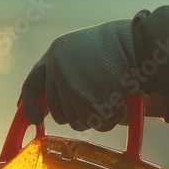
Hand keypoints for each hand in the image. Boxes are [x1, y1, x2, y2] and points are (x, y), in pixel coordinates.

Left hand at [20, 19, 136, 131]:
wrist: (139, 45)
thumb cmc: (120, 48)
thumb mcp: (84, 52)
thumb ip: (66, 71)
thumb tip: (52, 103)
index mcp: (55, 54)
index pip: (32, 84)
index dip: (30, 104)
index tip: (34, 118)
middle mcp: (57, 70)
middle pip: (56, 110)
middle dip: (74, 115)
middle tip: (93, 110)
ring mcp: (69, 86)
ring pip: (74, 120)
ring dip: (94, 117)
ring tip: (113, 101)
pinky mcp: (84, 99)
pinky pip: (93, 123)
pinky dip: (108, 120)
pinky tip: (120, 104)